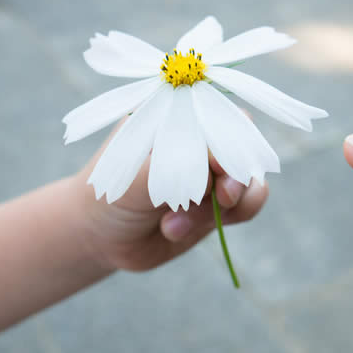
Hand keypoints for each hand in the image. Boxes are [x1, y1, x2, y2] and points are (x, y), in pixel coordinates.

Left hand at [72, 121, 268, 272]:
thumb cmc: (111, 193)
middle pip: (246, 146)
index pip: (221, 113)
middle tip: (221, 197)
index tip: (215, 165)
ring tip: (178, 222)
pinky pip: (246, 208)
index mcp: (179, 116)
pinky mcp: (221, 205)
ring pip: (252, 180)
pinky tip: (175, 229)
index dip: (228, 139)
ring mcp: (214, 173)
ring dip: (226, 205)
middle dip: (236, 176)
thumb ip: (178, 163)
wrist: (100, 238)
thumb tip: (220, 162)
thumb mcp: (139, 173)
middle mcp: (202, 141)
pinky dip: (220, 222)